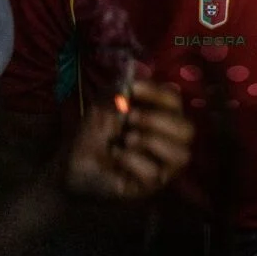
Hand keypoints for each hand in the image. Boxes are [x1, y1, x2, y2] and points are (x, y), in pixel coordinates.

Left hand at [66, 80, 194, 199]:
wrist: (68, 167)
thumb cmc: (90, 136)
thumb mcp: (103, 107)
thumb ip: (120, 89)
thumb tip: (137, 68)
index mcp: (160, 118)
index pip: (176, 102)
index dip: (158, 93)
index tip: (133, 89)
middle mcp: (168, 142)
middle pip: (188, 129)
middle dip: (158, 121)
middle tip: (130, 119)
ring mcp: (162, 166)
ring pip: (181, 155)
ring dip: (151, 142)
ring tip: (126, 140)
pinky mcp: (150, 187)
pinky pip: (155, 174)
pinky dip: (134, 161)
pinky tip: (117, 158)